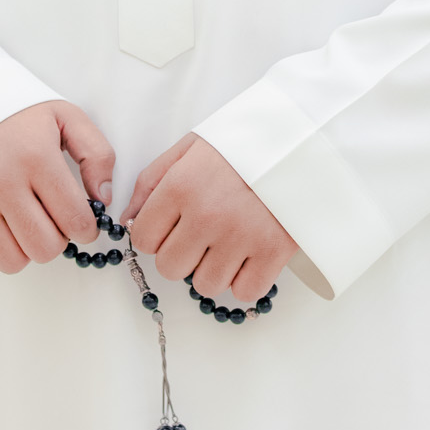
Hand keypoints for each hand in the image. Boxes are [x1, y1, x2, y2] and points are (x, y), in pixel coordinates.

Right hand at [0, 102, 113, 272]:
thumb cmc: (21, 120)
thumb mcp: (68, 119)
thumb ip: (97, 155)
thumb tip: (104, 198)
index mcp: (36, 157)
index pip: (75, 220)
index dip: (87, 229)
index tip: (83, 222)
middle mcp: (2, 181)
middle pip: (44, 248)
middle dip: (58, 240)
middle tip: (54, 220)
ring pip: (13, 261)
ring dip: (28, 249)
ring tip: (29, 223)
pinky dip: (0, 249)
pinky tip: (6, 224)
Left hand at [124, 134, 295, 305]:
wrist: (302, 137)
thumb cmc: (242, 142)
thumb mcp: (190, 147)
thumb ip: (152, 181)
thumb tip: (127, 219)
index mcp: (181, 186)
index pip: (143, 239)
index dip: (155, 236)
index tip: (171, 227)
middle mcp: (207, 215)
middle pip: (170, 268)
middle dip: (180, 255)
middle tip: (200, 235)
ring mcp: (241, 237)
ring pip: (205, 285)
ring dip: (212, 270)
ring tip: (227, 243)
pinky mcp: (274, 252)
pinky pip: (244, 292)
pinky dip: (244, 281)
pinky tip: (248, 257)